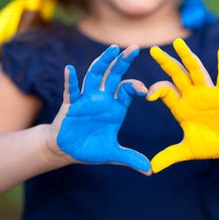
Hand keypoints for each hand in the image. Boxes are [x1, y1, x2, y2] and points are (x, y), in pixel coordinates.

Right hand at [53, 45, 150, 174]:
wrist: (68, 151)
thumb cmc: (91, 148)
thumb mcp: (113, 154)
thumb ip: (131, 158)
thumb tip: (150, 171)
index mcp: (116, 107)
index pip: (128, 89)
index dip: (136, 86)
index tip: (145, 91)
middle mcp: (103, 99)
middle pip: (114, 75)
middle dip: (123, 61)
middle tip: (134, 47)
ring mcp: (87, 99)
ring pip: (95, 76)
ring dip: (103, 63)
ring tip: (112, 50)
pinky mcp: (71, 105)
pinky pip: (71, 91)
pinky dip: (71, 81)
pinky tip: (69, 69)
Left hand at [147, 38, 218, 172]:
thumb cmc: (211, 144)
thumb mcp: (188, 150)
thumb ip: (170, 156)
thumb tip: (151, 169)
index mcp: (181, 107)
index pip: (165, 92)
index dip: (156, 90)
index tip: (148, 94)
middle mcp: (192, 96)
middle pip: (176, 75)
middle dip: (165, 63)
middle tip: (153, 50)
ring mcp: (208, 93)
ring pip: (196, 71)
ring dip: (188, 57)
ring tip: (179, 42)